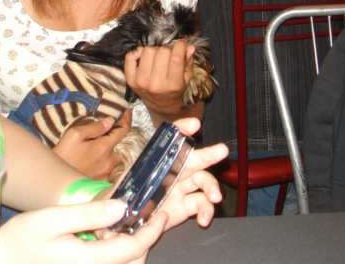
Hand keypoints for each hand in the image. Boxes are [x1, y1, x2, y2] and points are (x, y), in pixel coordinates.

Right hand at [0, 198, 167, 263]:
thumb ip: (89, 214)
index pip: (133, 249)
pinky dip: (117, 256)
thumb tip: (122, 207)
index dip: (153, 231)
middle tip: (145, 215)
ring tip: (125, 225)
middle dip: (145, 240)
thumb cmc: (21, 239)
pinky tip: (105, 239)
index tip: (161, 213)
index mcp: (90, 262)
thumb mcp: (52, 219)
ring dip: (131, 250)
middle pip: (133, 262)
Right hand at [53, 109, 131, 180]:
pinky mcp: (102, 185)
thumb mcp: (74, 135)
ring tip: (99, 150)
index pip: (123, 130)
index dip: (127, 118)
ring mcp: (106, 175)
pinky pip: (112, 172)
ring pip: (117, 161)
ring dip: (112, 154)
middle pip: (120, 147)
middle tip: (104, 136)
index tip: (128, 111)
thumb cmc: (62, 155)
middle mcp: (109, 162)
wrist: (54, 180)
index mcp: (104, 148)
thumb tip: (110, 121)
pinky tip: (98, 163)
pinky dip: (108, 166)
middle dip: (115, 140)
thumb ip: (94, 127)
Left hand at [104, 118, 227, 234]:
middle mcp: (174, 170)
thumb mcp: (126, 178)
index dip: (184, 129)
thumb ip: (133, 173)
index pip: (173, 139)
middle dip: (209, 154)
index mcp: (161, 158)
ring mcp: (181, 188)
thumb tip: (137, 181)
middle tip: (222, 150)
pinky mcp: (185, 207)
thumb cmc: (124, 193)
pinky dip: (206, 211)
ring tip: (215, 197)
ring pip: (202, 181)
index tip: (194, 124)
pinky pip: (200, 205)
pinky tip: (204, 219)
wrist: (122, 219)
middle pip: (194, 159)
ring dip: (212, 187)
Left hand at [124, 40, 195, 120]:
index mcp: (173, 84)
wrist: (161, 105)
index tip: (182, 44)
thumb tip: (189, 46)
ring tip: (158, 57)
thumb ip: (188, 61)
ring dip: (154, 50)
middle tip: (169, 54)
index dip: (180, 46)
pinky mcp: (131, 79)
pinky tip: (144, 56)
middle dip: (168, 49)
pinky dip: (137, 52)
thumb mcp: (186, 77)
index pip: (176, 58)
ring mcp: (141, 82)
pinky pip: (130, 57)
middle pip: (162, 52)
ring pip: (148, 51)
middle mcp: (156, 84)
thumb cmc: (175, 89)